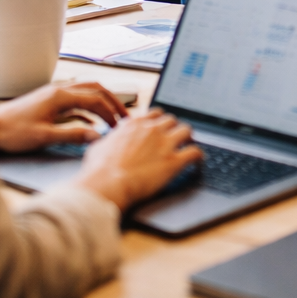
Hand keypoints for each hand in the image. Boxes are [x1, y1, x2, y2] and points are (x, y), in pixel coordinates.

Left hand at [0, 81, 127, 153]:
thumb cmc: (13, 132)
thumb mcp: (44, 137)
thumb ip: (72, 135)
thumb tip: (97, 136)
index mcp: (60, 96)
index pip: (95, 100)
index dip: (111, 112)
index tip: (121, 126)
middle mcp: (59, 90)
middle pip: (95, 89)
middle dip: (112, 102)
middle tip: (125, 117)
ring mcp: (53, 94)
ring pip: (86, 91)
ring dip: (101, 102)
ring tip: (113, 117)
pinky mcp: (48, 102)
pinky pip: (75, 100)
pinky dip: (88, 108)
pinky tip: (91, 122)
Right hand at [74, 109, 203, 209]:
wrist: (107, 184)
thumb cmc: (98, 169)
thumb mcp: (98, 146)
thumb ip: (107, 139)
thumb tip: (103, 140)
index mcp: (134, 124)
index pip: (155, 113)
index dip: (160, 121)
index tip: (161, 128)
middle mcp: (152, 129)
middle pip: (173, 120)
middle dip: (174, 129)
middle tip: (175, 139)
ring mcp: (165, 144)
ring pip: (187, 130)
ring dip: (188, 138)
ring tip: (188, 146)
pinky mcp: (174, 161)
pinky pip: (195, 152)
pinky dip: (198, 156)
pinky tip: (198, 161)